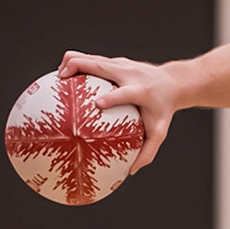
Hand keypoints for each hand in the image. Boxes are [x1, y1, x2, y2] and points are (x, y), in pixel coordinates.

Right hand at [57, 50, 184, 173]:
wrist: (173, 83)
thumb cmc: (163, 110)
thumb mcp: (159, 131)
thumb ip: (147, 151)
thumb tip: (131, 171)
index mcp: (141, 91)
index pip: (124, 93)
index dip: (111, 97)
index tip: (97, 104)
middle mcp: (129, 74)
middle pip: (100, 64)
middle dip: (78, 67)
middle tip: (59, 80)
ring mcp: (121, 64)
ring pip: (91, 57)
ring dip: (71, 63)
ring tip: (56, 78)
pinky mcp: (114, 61)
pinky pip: (91, 58)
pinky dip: (75, 64)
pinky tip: (63, 77)